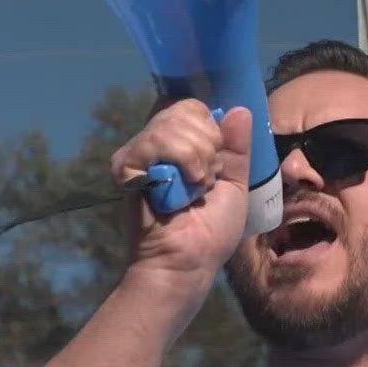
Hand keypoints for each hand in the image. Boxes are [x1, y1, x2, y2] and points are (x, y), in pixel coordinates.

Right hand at [110, 99, 252, 284]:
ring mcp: (138, 152)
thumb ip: (237, 147)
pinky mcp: (127, 165)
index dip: (212, 127)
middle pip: (185, 109)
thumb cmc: (210, 230)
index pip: (192, 106)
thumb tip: (240, 109)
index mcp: (178, 143)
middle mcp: (155, 142)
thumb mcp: (234, 183)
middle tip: (205, 180)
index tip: (217, 159)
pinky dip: (180, 163)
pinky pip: (157, 141)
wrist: (189, 260)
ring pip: (173, 123)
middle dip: (208, 145)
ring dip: (196, 159)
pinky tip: (179, 189)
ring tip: (193, 189)